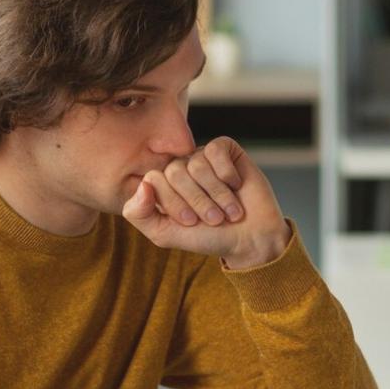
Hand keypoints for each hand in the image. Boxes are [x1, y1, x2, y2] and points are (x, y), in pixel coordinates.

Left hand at [122, 137, 289, 268]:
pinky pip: (216, 150)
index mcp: (163, 185)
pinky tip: (237, 186)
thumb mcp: (165, 234)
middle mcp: (181, 168)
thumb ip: (139, 214)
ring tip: (230, 210)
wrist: (251, 239)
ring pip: (197, 165)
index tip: (192, 222)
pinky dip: (227, 174)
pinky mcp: (225, 150)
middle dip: (197, 201)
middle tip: (214, 218)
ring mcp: (202, 157)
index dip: (174, 203)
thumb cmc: (209, 237)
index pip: (153, 180)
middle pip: (175, 172)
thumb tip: (143, 183)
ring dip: (217, 194)